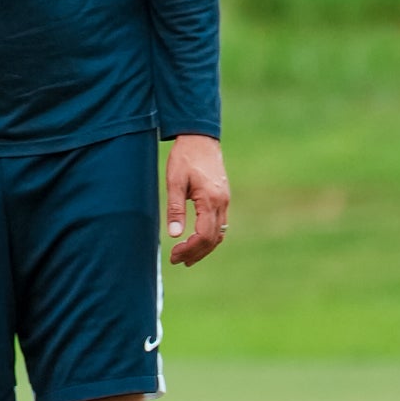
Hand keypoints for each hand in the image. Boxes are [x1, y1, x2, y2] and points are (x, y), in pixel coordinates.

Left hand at [166, 134, 229, 266]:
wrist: (200, 139)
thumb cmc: (185, 158)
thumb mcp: (174, 182)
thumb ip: (175, 209)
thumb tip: (174, 235)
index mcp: (211, 200)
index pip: (204, 235)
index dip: (190, 249)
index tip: (174, 255)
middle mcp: (222, 203)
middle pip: (213, 239)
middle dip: (195, 253)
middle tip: (176, 260)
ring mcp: (225, 201)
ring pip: (219, 233)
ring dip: (203, 248)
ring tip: (186, 257)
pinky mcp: (223, 198)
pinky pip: (220, 224)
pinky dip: (209, 237)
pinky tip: (196, 241)